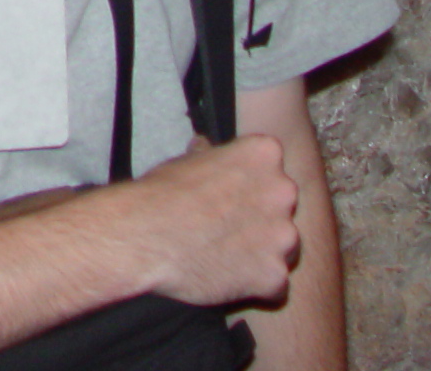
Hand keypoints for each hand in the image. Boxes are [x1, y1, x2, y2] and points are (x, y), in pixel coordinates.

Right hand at [116, 137, 300, 308]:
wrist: (146, 236)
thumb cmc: (162, 193)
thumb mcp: (185, 160)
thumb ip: (210, 156)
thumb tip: (206, 147)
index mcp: (264, 154)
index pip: (270, 166)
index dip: (250, 183)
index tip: (230, 193)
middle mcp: (283, 190)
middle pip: (283, 206)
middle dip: (262, 216)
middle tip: (228, 226)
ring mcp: (283, 235)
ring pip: (284, 246)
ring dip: (263, 251)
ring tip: (227, 256)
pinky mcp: (275, 274)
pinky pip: (276, 283)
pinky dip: (257, 283)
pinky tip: (230, 278)